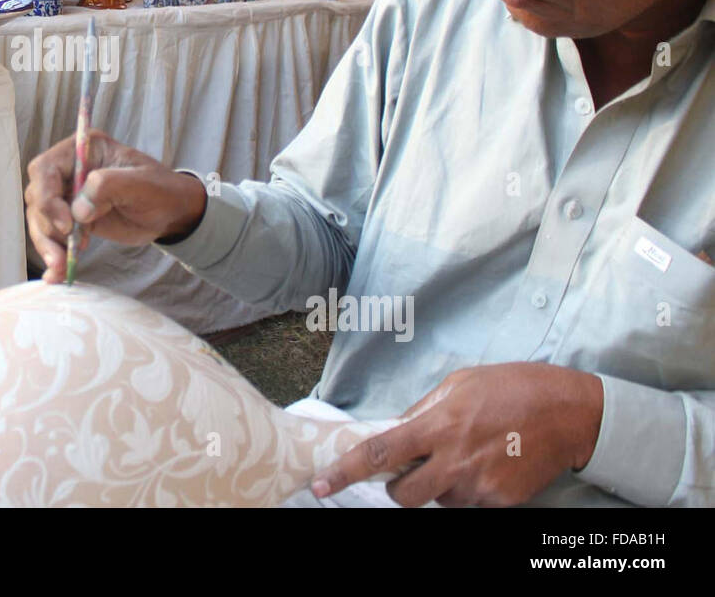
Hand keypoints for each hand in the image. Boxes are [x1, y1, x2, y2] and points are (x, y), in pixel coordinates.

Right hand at [24, 130, 207, 283]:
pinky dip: (53, 254)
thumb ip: (109, 186)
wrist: (171, 212)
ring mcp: (68, 194)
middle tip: (62, 252)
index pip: (45, 169)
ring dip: (47, 245)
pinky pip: (53, 236)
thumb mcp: (141, 184)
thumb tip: (77, 211)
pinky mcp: (71, 218)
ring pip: (40, 219)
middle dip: (46, 226)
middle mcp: (69, 170)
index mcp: (83, 150)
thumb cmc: (161, 190)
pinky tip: (57, 274)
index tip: (66, 224)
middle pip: (38, 196)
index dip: (48, 196)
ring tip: (61, 267)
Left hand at [310, 363, 603, 506]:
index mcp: (438, 426)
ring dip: (441, 485)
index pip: (380, 454)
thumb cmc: (512, 388)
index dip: (345, 472)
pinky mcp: (501, 503)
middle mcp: (454, 461)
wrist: (570, 412)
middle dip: (400, 487)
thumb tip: (394, 430)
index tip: (321, 486)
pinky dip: (470, 491)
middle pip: (403, 495)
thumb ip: (423, 411)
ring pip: (438, 501)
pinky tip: (490, 465)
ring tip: (470, 454)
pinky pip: (469, 505)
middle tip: (418, 466)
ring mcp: (478, 486)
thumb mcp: (459, 385)